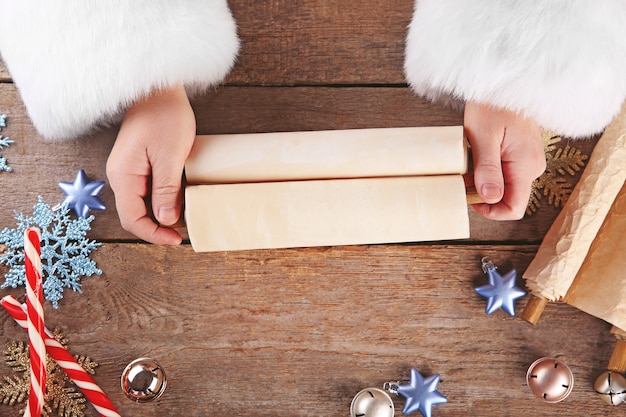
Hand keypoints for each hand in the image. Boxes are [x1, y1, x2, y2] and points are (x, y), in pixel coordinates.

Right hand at [106, 84, 195, 243]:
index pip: (133, 219)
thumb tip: (164, 220)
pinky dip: (162, 199)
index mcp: (124, 176)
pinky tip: (178, 198)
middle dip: (158, 227)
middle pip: (135, 214)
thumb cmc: (164, 116)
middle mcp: (121, 175)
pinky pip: (146, 190)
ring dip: (161, 213)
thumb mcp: (170, 156)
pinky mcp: (138, 163)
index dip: (153, 234)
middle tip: (183, 231)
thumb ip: (166, 190)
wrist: (159, 88)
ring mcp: (128, 169)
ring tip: (184, 216)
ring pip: (142, 203)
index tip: (176, 239)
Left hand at [464, 101, 545, 219]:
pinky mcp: (522, 156)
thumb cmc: (493, 104)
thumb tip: (490, 199)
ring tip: (470, 158)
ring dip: (483, 180)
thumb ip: (488, 169)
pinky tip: (477, 154)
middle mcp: (532, 167)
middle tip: (464, 173)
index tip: (469, 196)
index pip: (513, 208)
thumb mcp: (484, 137)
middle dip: (482, 193)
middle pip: (508, 198)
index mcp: (526, 166)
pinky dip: (488, 170)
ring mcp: (529, 162)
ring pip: (505, 186)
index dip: (490, 211)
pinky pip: (505, 173)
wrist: (504, 82)